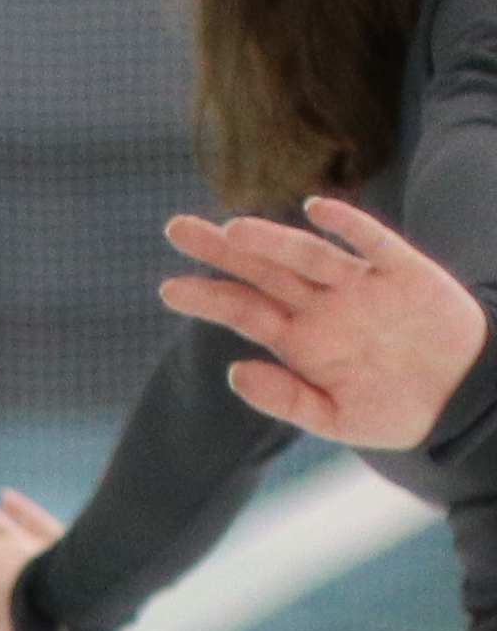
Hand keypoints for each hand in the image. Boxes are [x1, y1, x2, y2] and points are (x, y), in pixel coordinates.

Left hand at [162, 198, 490, 452]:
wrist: (463, 400)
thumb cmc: (396, 411)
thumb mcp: (335, 420)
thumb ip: (285, 399)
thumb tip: (233, 372)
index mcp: (301, 341)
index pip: (244, 311)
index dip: (208, 298)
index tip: (168, 288)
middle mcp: (325, 307)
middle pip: (264, 272)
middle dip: (222, 251)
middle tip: (176, 229)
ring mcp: (363, 287)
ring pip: (309, 256)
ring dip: (274, 241)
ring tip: (234, 230)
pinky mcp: (406, 273)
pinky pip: (375, 244)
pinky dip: (350, 226)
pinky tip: (319, 210)